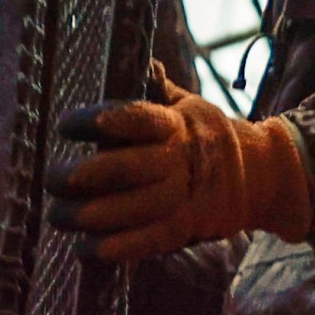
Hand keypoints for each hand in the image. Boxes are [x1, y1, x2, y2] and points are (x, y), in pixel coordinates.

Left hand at [46, 60, 312, 262]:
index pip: (138, 119)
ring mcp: (187, 197)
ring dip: (92, 216)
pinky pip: (152, 240)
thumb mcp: (189, 105)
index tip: (65, 126)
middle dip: (85, 176)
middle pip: (130, 168)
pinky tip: (87, 250)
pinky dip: (119, 248)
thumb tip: (145, 64)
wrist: (262, 175)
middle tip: (53, 178)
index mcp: (178, 124)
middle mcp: (182, 160)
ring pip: (136, 208)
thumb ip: (158, 92)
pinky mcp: (188, 228)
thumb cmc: (209, 137)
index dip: (101, 122)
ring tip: (58, 215)